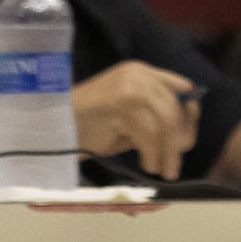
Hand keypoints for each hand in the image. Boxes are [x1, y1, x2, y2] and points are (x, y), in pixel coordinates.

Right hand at [71, 61, 198, 179]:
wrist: (51, 126)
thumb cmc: (89, 125)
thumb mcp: (128, 116)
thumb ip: (152, 117)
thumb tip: (184, 136)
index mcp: (143, 72)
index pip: (181, 89)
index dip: (189, 115)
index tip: (186, 139)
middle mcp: (139, 75)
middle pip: (174, 107)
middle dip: (181, 137)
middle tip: (177, 162)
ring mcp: (130, 87)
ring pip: (164, 121)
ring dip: (168, 151)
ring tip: (164, 169)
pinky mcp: (121, 104)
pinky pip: (148, 133)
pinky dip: (153, 153)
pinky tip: (149, 165)